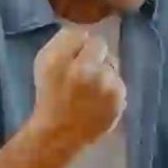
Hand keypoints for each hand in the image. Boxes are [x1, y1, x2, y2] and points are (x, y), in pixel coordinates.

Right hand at [32, 28, 125, 146]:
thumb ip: (66, 40)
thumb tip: (86, 34)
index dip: (83, 49)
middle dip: (96, 61)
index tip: (74, 61)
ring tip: (89, 91)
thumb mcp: (45, 60)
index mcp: (78, 64)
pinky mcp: (121, 105)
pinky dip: (111, 91)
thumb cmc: (49, 94)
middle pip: (106, 53)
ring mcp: (113, 91)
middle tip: (82, 76)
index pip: (92, 40)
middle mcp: (98, 75)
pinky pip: (119, 87)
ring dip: (105, 76)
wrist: (58, 133)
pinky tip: (97, 101)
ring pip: (114, 70)